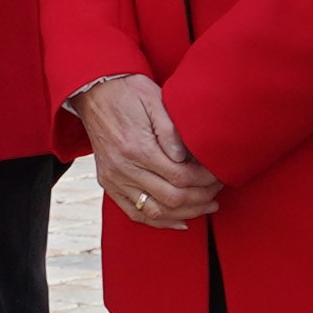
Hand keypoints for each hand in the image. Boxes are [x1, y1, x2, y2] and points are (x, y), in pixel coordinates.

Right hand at [74, 74, 221, 227]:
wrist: (93, 91)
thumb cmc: (128, 91)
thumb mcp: (154, 100)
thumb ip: (170, 131)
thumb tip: (186, 157)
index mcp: (137, 148)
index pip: (180, 177)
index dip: (205, 180)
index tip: (218, 175)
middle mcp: (123, 168)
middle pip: (172, 198)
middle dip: (201, 198)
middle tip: (218, 191)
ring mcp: (114, 179)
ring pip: (155, 212)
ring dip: (185, 213)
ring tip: (206, 207)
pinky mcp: (108, 183)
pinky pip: (134, 213)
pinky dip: (159, 222)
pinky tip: (180, 220)